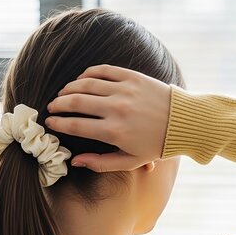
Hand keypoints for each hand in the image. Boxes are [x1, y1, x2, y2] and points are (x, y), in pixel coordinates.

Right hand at [45, 64, 171, 171]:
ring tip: (63, 94)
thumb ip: (100, 163)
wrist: (185, 122)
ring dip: (69, 88)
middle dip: (58, 104)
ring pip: (86, 84)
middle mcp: (117, 109)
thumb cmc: (157, 145)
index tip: (49, 122)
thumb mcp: (130, 161)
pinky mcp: (132, 77)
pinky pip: (103, 71)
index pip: (75, 125)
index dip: (57, 123)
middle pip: (75, 102)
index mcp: (114, 132)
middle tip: (51, 107)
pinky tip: (81, 80)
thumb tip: (74, 160)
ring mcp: (124, 90)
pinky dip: (87, 74)